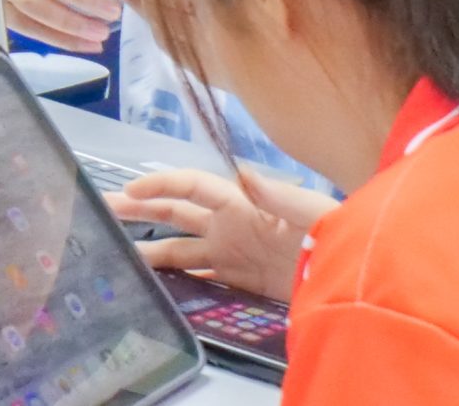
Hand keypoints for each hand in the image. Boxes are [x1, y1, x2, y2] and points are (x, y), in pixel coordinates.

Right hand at [107, 167, 336, 301]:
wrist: (355, 283)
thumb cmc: (336, 240)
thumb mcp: (314, 213)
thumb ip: (280, 194)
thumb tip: (242, 172)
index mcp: (242, 204)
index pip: (192, 187)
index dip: (160, 185)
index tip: (130, 190)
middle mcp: (231, 226)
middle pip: (176, 213)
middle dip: (140, 208)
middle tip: (103, 209)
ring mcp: (234, 254)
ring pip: (180, 248)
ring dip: (149, 248)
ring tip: (116, 251)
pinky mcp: (241, 282)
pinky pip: (200, 279)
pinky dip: (176, 281)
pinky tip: (156, 286)